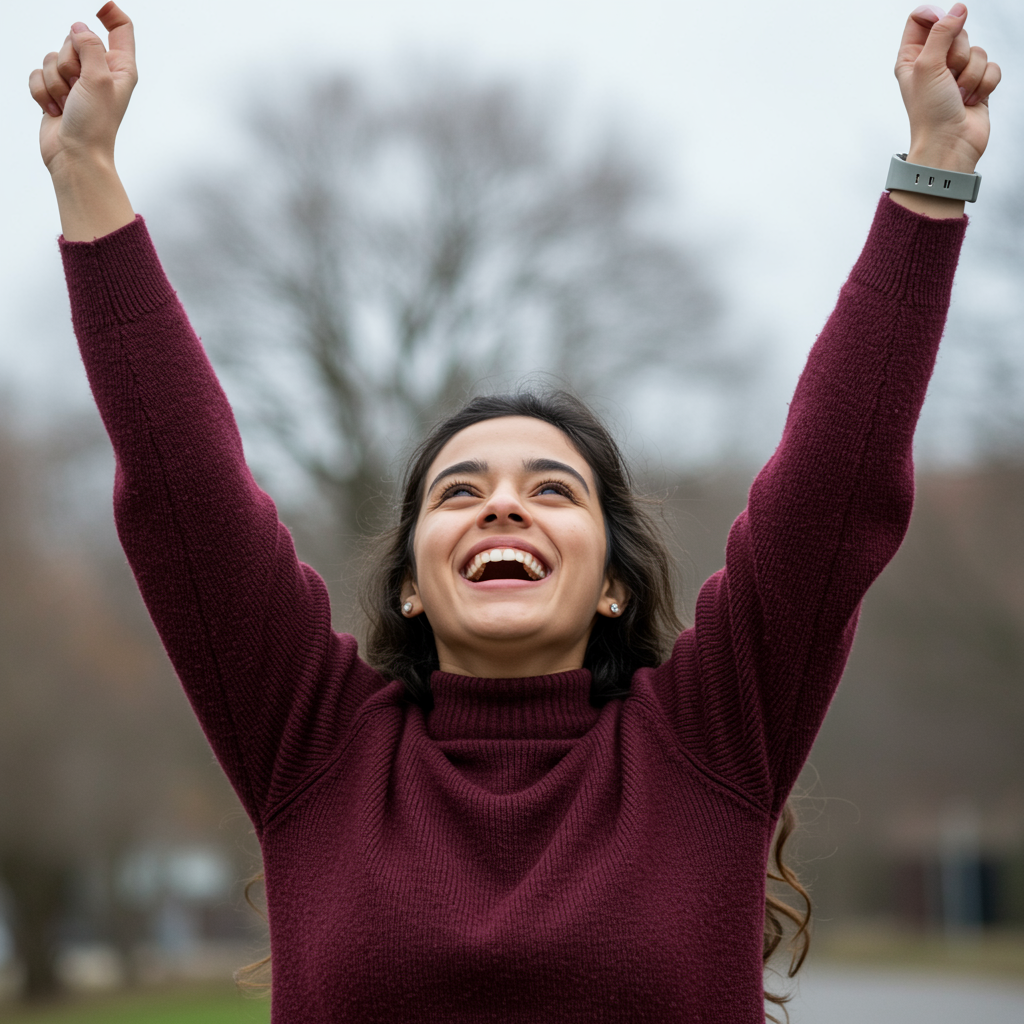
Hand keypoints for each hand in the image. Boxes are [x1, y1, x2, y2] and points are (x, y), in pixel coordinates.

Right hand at [28, 3, 136, 174]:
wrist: (75, 155)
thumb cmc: (94, 124)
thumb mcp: (99, 79)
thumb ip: (89, 46)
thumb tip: (78, 28)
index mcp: (120, 68)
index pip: (121, 30)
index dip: (111, 13)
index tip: (101, 6)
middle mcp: (99, 72)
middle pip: (74, 39)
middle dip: (69, 61)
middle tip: (78, 88)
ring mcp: (76, 82)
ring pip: (52, 57)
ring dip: (55, 82)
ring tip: (68, 104)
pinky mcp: (56, 91)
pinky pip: (37, 73)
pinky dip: (42, 92)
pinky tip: (55, 110)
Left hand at [895, 5, 1000, 173]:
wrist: (949, 144)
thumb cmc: (930, 112)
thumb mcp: (927, 65)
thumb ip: (942, 32)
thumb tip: (958, 9)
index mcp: (912, 58)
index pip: (920, 19)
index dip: (935, 15)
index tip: (943, 22)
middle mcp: (933, 63)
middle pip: (955, 30)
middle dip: (957, 53)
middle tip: (948, 77)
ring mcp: (956, 74)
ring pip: (977, 50)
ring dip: (971, 74)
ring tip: (958, 95)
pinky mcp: (977, 84)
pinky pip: (992, 67)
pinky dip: (985, 84)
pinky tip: (971, 101)